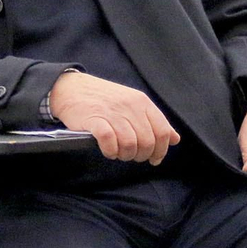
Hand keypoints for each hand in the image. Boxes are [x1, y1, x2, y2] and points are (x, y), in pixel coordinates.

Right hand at [49, 72, 180, 164]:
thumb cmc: (104, 99)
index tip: (154, 159)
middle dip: (141, 155)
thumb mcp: (133, 103)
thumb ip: (155, 121)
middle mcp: (129, 106)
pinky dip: (110, 151)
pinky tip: (108, 150)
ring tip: (118, 153)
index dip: (160, 150)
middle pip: (147, 142)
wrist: (71, 88)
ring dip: (125, 155)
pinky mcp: (94, 120)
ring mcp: (112, 113)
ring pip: (130, 144)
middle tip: (131, 156)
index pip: (162, 131)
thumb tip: (175, 138)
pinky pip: (109, 142)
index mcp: (142, 102)